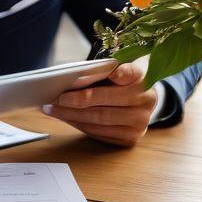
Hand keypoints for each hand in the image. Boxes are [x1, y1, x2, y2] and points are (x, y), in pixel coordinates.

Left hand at [41, 60, 157, 146]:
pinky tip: (66, 117)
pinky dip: (80, 125)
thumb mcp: (120, 64)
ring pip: (101, 121)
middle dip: (79, 101)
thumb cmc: (121, 77)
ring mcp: (140, 123)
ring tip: (54, 109)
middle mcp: (147, 101)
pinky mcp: (131, 138)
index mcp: (144, 77)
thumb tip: (79, 77)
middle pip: (108, 102)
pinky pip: (100, 133)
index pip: (133, 73)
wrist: (141, 97)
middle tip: (58, 99)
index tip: (113, 74)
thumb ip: (106, 68)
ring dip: (73, 115)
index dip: (123, 74)